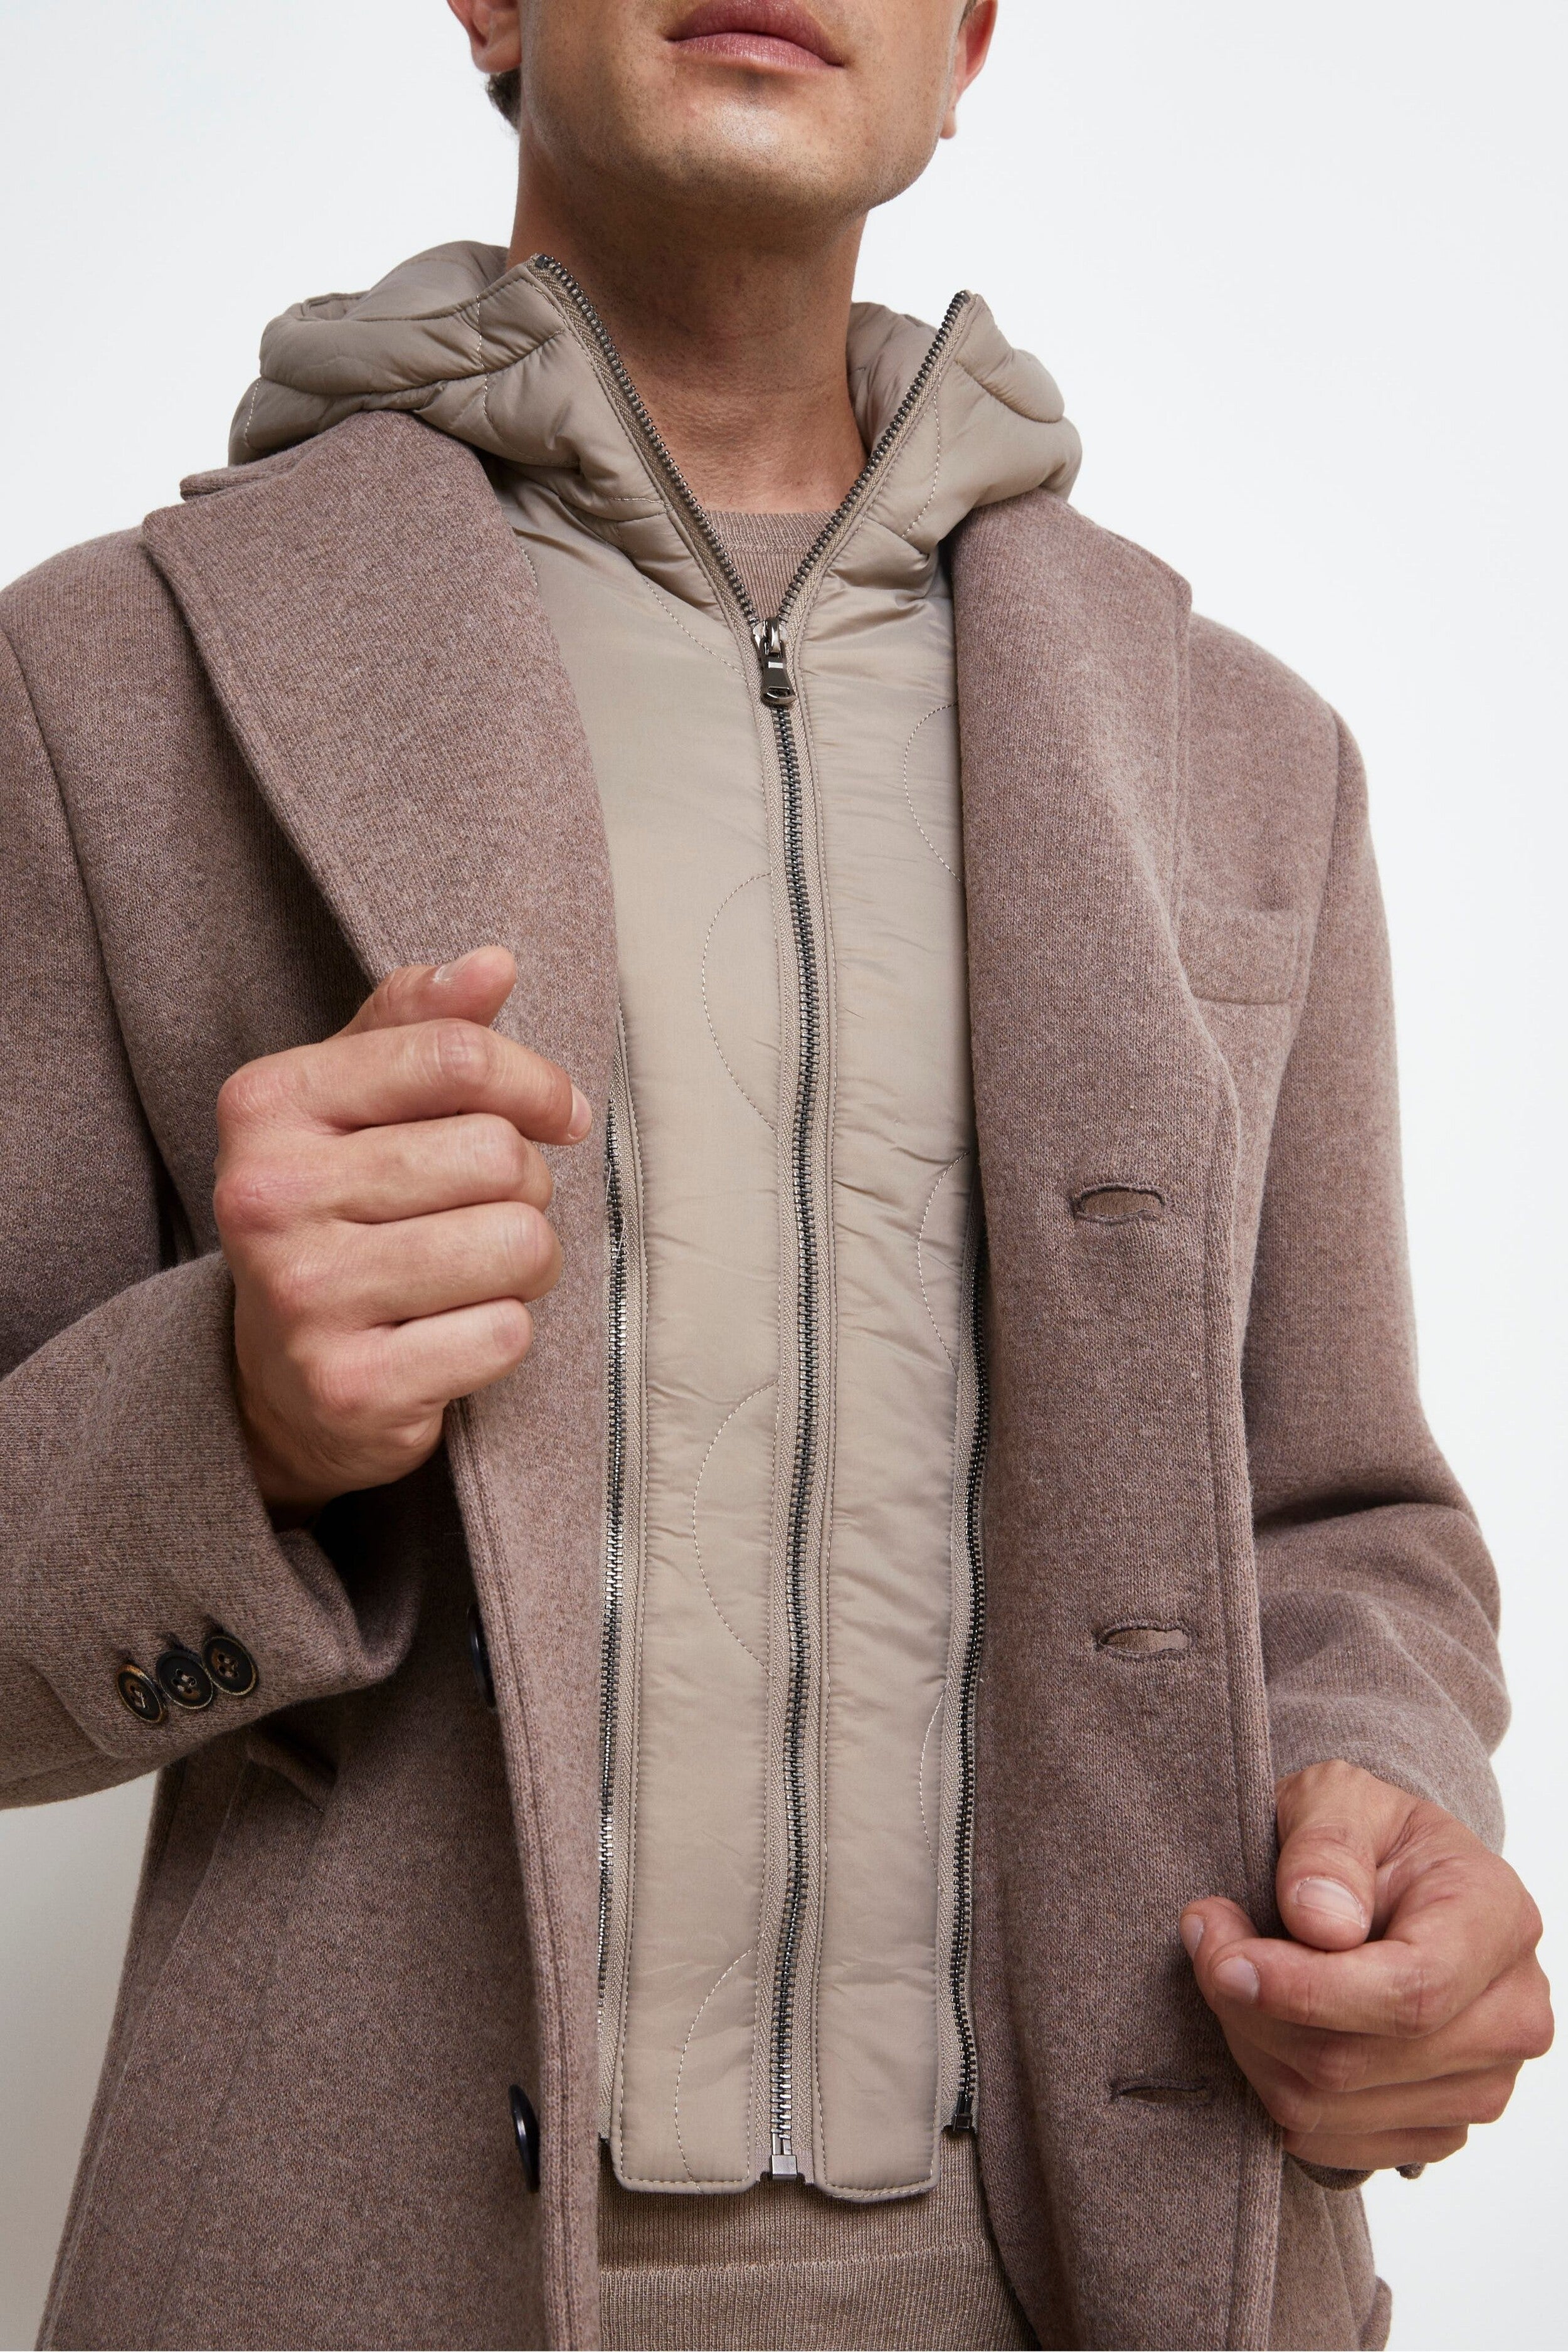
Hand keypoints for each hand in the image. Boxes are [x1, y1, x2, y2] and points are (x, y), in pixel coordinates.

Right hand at [215, 946, 590, 1516]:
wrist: (281, 1383)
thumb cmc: (339, 1215)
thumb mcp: (354, 1104)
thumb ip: (418, 1025)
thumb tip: (493, 964)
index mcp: (267, 1104)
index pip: (453, 1056)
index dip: (535, 1083)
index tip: (559, 1112)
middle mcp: (268, 1197)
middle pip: (496, 1154)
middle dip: (525, 1184)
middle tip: (491, 1210)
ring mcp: (303, 1299)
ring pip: (516, 1243)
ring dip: (528, 1260)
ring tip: (479, 1270)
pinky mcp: (353, 1389)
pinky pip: (506, 1334)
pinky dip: (505, 1333)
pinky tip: (453, 1333)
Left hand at [1180, 1761, 1551, 2172]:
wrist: (1391, 1881)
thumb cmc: (1364, 1833)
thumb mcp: (1337, 1795)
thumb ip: (1327, 1843)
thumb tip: (1320, 1922)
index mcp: (1496, 1920)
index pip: (1408, 1993)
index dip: (1303, 1991)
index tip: (1223, 1959)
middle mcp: (1510, 2015)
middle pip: (1354, 2060)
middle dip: (1251, 2010)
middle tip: (1206, 1943)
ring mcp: (1483, 2083)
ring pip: (1330, 2108)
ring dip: (1251, 2046)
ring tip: (1233, 1973)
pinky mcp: (1440, 2127)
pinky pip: (1331, 2144)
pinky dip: (1274, 2090)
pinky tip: (1266, 2023)